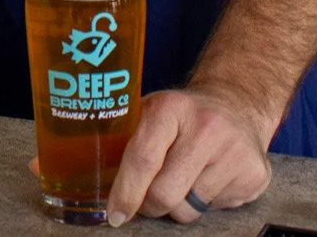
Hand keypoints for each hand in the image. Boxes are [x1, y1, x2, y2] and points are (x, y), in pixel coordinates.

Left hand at [103, 88, 272, 225]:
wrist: (237, 103)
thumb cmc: (181, 116)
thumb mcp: (148, 113)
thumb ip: (117, 140)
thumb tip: (62, 171)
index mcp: (170, 108)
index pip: (143, 158)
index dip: (125, 192)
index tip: (115, 213)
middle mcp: (205, 126)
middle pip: (165, 193)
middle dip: (149, 206)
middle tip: (147, 200)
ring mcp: (234, 150)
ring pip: (189, 209)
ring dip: (177, 206)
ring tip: (181, 180)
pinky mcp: (254, 173)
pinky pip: (216, 210)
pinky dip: (204, 203)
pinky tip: (207, 178)